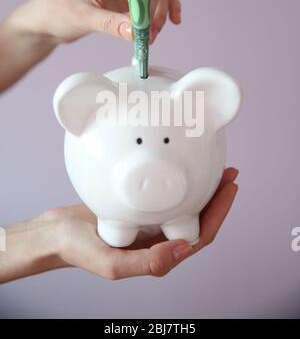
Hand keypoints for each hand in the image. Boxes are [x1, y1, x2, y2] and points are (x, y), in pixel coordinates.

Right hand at [0, 168, 237, 282]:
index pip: (200, 235)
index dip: (219, 213)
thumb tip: (185, 250)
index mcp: (159, 254)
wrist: (56, 233)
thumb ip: (147, 262)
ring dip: (201, 188)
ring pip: (184, 205)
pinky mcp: (137, 209)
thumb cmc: (78, 250)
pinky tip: (179, 167)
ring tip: (212, 167)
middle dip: (216, 196)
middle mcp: (159, 239)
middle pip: (198, 218)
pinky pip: (165, 195)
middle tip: (228, 171)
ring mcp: (149, 223)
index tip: (230, 187)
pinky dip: (178, 182)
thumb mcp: (111, 263)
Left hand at [11, 0, 180, 45]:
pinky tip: (172, 21)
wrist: (47, 21)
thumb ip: (111, 24)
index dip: (145, 6)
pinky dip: (163, 11)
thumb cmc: (57, 11)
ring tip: (152, 36)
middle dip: (155, 12)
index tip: (144, 29)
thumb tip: (136, 31)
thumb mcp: (83, 18)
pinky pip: (152, 2)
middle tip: (150, 35)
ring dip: (159, 15)